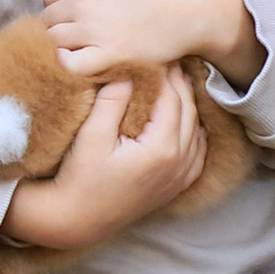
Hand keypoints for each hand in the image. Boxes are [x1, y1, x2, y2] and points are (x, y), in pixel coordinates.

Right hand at [2, 73, 207, 246]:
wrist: (77, 220)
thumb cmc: (79, 177)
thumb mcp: (92, 135)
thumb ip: (112, 100)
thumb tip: (129, 72)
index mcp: (162, 149)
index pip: (172, 99)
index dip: (166, 73)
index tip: (158, 53)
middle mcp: (179, 163)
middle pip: (189, 111)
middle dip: (180, 84)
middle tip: (170, 60)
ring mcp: (180, 177)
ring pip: (197, 130)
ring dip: (188, 105)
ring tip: (175, 82)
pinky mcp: (176, 186)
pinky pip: (196, 151)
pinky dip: (193, 130)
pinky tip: (182, 117)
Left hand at [42, 0, 262, 92]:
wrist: (194, 5)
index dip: (59, 2)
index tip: (74, 10)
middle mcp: (85, 2)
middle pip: (49, 18)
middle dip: (60, 23)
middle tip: (80, 29)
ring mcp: (96, 29)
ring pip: (55, 40)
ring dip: (63, 43)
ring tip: (82, 44)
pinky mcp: (111, 54)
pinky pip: (72, 64)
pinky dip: (68, 63)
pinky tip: (80, 59)